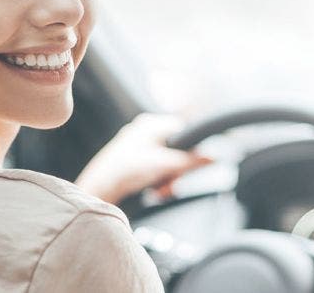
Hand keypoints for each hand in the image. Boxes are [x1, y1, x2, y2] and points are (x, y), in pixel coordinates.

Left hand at [75, 113, 212, 204]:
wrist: (100, 188)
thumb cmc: (126, 171)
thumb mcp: (165, 165)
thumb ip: (192, 161)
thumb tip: (213, 157)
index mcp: (152, 124)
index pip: (184, 131)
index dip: (192, 149)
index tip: (196, 165)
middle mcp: (145, 131)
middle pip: (177, 148)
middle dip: (177, 170)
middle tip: (171, 183)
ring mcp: (137, 145)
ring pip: (167, 160)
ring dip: (168, 178)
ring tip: (160, 188)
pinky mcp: (133, 159)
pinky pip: (155, 167)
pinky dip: (158, 179)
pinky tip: (154, 190)